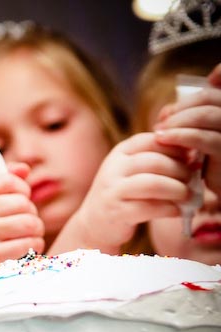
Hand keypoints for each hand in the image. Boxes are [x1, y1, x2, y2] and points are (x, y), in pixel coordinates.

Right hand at [0, 162, 44, 268]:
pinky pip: (30, 244)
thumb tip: (24, 169)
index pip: (11, 182)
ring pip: (30, 223)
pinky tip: (25, 250)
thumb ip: (9, 183)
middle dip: (32, 215)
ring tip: (28, 237)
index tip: (20, 204)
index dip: (24, 191)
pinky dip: (35, 247)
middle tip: (26, 225)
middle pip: (23, 204)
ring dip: (36, 232)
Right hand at [69, 133, 190, 251]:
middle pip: (155, 162)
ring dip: (177, 190)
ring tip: (188, 195)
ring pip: (153, 184)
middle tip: (193, 179)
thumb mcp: (132, 169)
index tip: (189, 158)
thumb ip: (155, 159)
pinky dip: (169, 209)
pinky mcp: (116, 212)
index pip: (152, 140)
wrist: (94, 221)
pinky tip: (177, 211)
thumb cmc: (122, 192)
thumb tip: (192, 154)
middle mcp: (113, 168)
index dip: (175, 148)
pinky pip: (149, 208)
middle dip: (181, 170)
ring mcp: (113, 191)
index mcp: (119, 152)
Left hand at [154, 77, 220, 197]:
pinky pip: (204, 139)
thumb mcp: (199, 138)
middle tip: (162, 122)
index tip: (172, 111)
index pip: (218, 89)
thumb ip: (188, 119)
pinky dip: (180, 136)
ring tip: (160, 132)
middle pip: (211, 98)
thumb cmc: (209, 167)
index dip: (194, 94)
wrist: (220, 200)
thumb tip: (166, 109)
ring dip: (177, 121)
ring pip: (207, 115)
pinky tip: (163, 140)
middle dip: (181, 108)